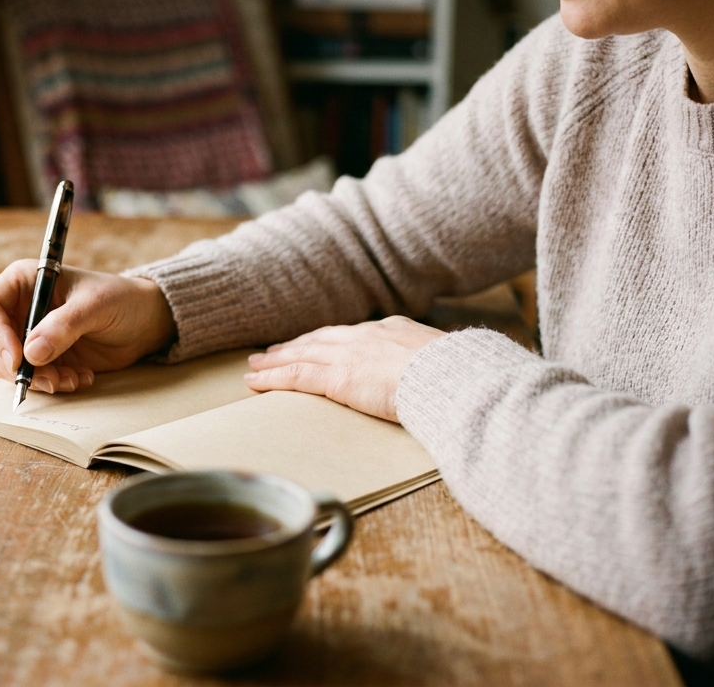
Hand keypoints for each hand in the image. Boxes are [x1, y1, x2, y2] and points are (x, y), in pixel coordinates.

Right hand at [0, 262, 175, 393]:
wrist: (144, 320)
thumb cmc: (120, 299)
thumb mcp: (95, 306)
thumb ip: (64, 326)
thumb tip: (30, 353)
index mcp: (24, 282)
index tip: (18, 359)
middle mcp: (20, 308)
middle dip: (18, 367)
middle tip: (51, 380)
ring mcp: (30, 335)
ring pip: (11, 366)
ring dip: (39, 379)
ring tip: (72, 379)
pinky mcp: (44, 358)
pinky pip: (34, 377)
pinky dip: (54, 383)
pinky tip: (81, 378)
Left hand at [244, 316, 445, 421]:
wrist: (454, 377)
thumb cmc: (459, 378)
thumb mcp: (446, 364)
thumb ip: (431, 368)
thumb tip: (440, 379)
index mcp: (394, 331)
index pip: (352, 335)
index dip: (327, 340)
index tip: (314, 343)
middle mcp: (366, 337)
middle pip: (320, 340)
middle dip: (295, 345)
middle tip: (271, 351)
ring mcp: (350, 355)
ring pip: (301, 355)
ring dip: (275, 361)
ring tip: (254, 365)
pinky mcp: (339, 378)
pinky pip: (295, 376)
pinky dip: (272, 378)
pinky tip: (254, 382)